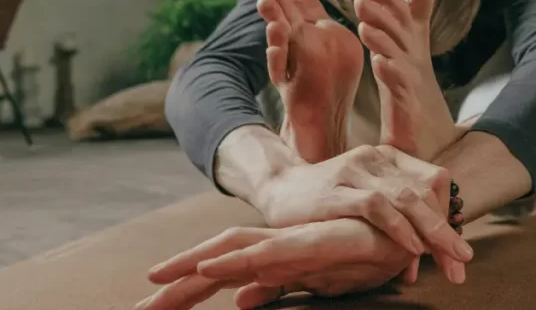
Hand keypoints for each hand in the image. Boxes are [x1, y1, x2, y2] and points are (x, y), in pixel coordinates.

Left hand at [140, 219, 417, 309]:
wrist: (396, 233)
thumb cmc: (357, 256)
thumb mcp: (309, 281)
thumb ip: (275, 287)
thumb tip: (240, 302)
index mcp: (267, 260)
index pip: (216, 276)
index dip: (183, 289)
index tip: (151, 306)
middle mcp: (269, 249)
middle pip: (211, 262)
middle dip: (175, 285)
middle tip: (139, 306)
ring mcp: (285, 245)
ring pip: (228, 253)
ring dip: (191, 267)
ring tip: (157, 282)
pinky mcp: (305, 245)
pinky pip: (264, 253)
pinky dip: (235, 260)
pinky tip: (210, 268)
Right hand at [256, 144, 471, 281]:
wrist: (277, 189)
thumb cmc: (326, 201)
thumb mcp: (366, 201)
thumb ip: (397, 217)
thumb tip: (427, 252)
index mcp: (388, 158)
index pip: (435, 181)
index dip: (449, 216)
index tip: (456, 252)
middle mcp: (375, 158)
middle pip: (425, 192)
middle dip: (446, 231)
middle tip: (463, 262)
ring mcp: (355, 172)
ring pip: (406, 198)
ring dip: (432, 230)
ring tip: (450, 257)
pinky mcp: (336, 191)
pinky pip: (376, 206)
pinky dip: (398, 226)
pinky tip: (413, 248)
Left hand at [354, 0, 456, 159]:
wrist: (424, 133)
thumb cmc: (407, 82)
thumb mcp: (401, 42)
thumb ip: (410, 2)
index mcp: (408, 43)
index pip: (404, 15)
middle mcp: (413, 58)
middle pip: (402, 31)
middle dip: (384, 11)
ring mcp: (412, 82)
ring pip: (399, 57)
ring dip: (383, 40)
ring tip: (365, 27)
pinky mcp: (409, 108)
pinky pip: (401, 89)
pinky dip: (392, 75)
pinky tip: (380, 64)